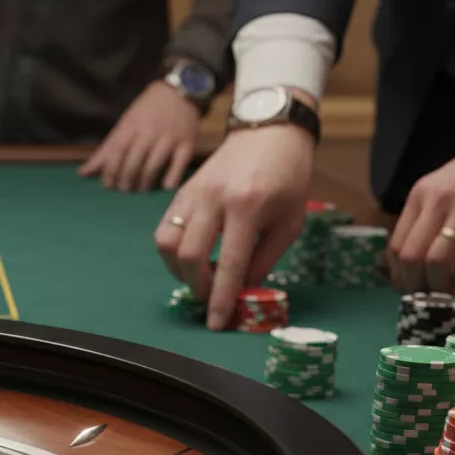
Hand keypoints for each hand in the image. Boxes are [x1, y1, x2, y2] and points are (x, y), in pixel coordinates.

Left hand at [81, 81, 201, 191]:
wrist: (180, 90)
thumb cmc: (147, 111)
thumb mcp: (125, 124)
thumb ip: (106, 150)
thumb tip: (83, 173)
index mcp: (131, 127)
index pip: (116, 152)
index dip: (110, 171)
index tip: (108, 184)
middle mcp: (149, 132)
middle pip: (134, 161)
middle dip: (126, 179)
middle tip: (124, 189)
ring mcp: (169, 138)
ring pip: (154, 164)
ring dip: (145, 181)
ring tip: (141, 188)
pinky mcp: (187, 143)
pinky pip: (179, 163)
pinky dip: (172, 176)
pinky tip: (165, 186)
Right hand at [155, 125, 314, 329]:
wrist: (269, 131)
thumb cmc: (288, 177)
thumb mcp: (289, 222)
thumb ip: (264, 260)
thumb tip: (240, 292)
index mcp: (248, 207)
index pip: (230, 263)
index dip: (221, 298)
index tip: (216, 323)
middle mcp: (215, 199)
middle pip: (188, 256)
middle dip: (196, 287)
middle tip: (209, 298)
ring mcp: (194, 193)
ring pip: (166, 242)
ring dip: (178, 270)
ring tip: (197, 276)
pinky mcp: (182, 190)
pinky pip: (165, 228)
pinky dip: (173, 251)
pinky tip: (191, 256)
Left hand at [388, 133, 454, 292]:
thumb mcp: (446, 185)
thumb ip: (427, 215)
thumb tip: (409, 260)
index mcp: (422, 193)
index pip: (397, 244)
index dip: (398, 274)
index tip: (406, 288)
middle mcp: (439, 200)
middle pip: (411, 257)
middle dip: (414, 286)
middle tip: (425, 298)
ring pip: (435, 262)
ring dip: (438, 286)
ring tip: (446, 293)